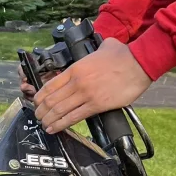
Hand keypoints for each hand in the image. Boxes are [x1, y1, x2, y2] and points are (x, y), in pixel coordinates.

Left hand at [31, 39, 150, 132]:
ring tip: (44, 125)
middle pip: (51, 100)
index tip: (36, 103)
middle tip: (38, 116)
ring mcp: (86, 94)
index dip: (39, 97)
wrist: (139, 63)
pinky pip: (74, 117)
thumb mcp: (102, 47)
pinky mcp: (97, 105)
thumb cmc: (123, 55)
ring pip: (59, 110)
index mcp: (75, 69)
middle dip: (41, 111)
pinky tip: (54, 128)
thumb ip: (93, 51)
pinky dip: (61, 124)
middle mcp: (77, 82)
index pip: (49, 85)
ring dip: (49, 120)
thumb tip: (99, 49)